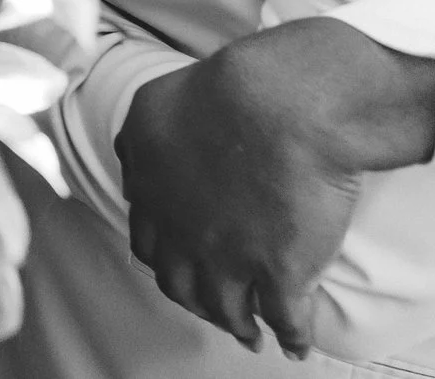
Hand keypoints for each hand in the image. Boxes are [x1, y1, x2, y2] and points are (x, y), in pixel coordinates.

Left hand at [117, 18, 388, 357]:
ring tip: (252, 335)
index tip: (182, 267)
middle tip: (215, 310)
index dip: (168, 260)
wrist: (280, 103)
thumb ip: (139, 143)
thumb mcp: (153, 106)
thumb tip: (135, 169)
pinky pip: (286, 320)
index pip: (150, 244)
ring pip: (227, 309)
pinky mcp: (280, 272)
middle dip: (197, 301)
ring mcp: (228, 257)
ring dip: (239, 326)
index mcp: (151, 192)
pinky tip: (299, 344)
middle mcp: (181, 232)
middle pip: (182, 284)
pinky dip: (292, 336)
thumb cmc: (223, 90)